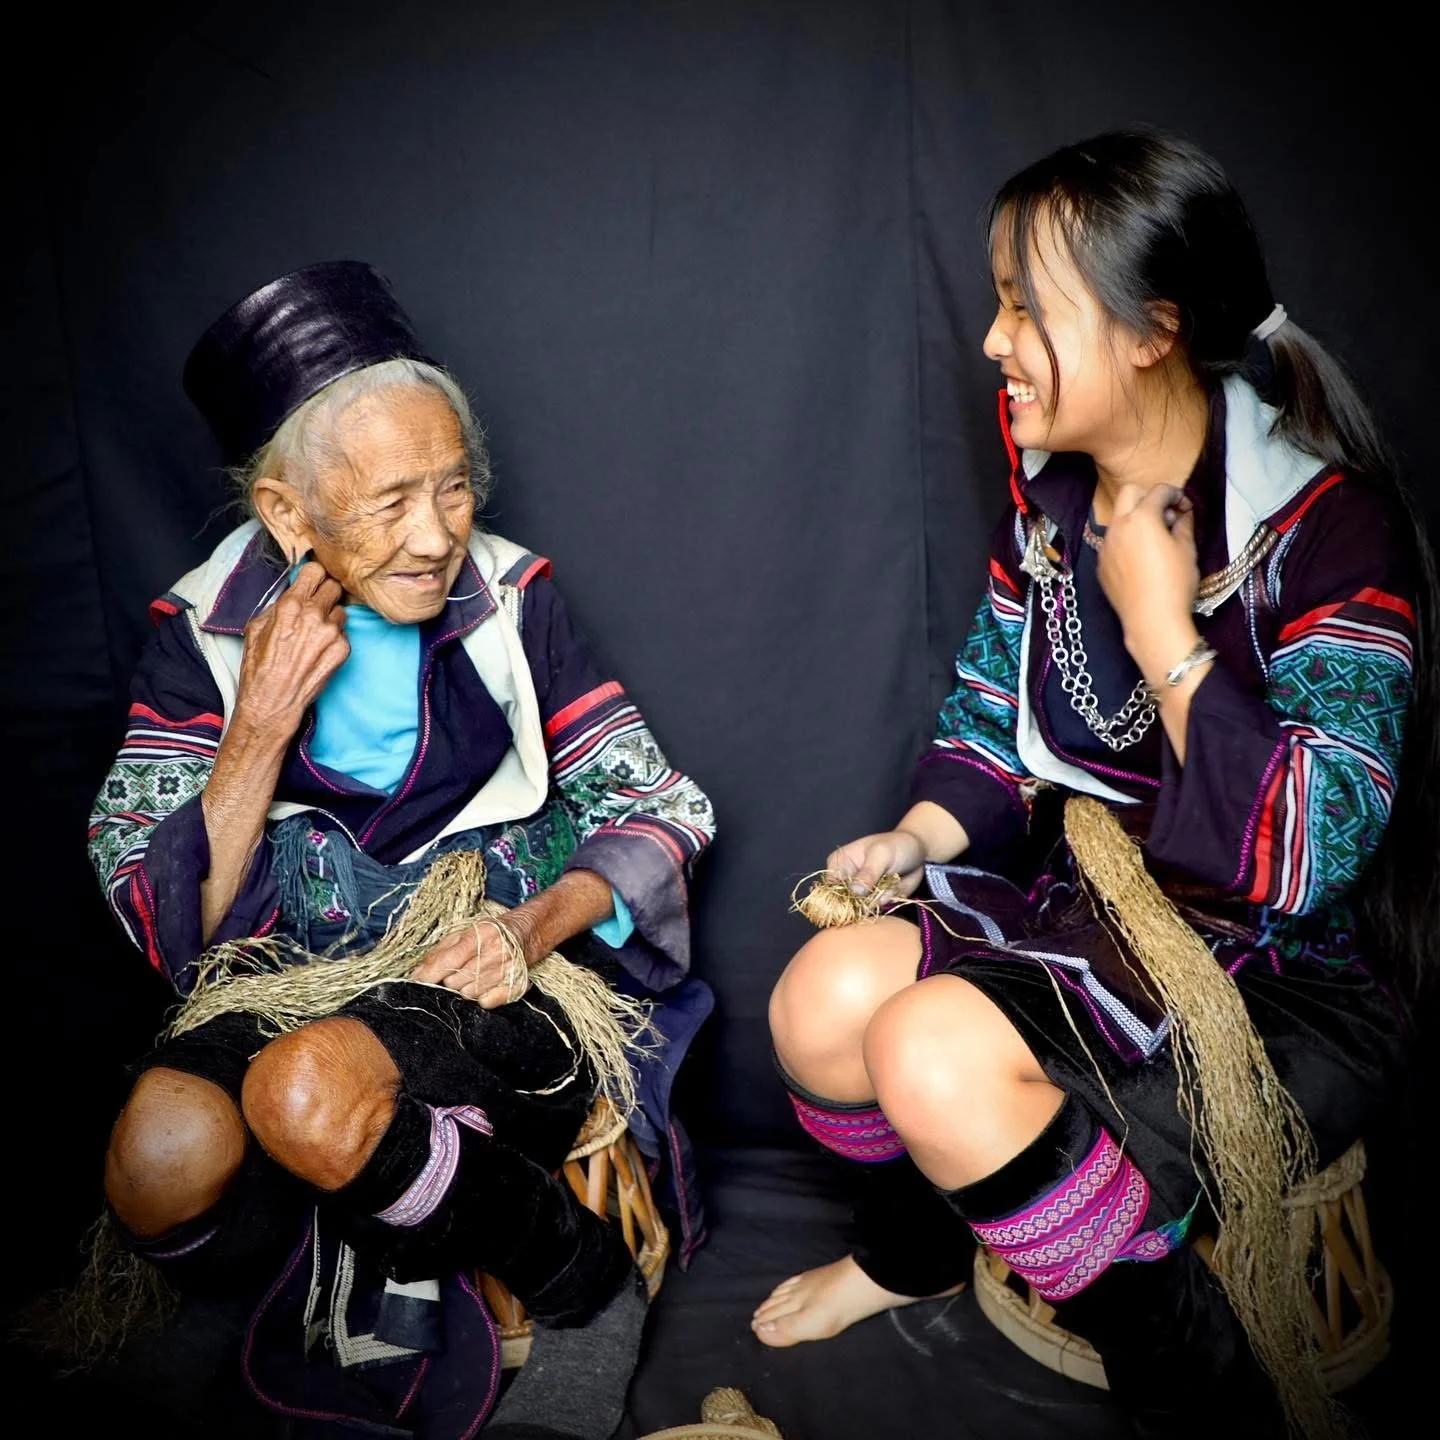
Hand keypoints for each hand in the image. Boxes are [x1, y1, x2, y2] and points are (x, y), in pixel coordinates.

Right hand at [232, 561, 349, 743]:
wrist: (273, 701)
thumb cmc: (260, 667)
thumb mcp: (256, 627)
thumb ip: (278, 605)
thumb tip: (294, 593)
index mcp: (291, 606)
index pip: (315, 571)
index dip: (314, 576)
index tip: (312, 581)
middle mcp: (314, 615)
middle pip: (334, 586)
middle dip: (325, 593)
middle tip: (316, 605)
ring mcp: (332, 633)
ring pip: (341, 610)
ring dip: (331, 618)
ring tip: (315, 634)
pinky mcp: (343, 649)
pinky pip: (344, 633)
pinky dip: (335, 638)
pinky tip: (320, 650)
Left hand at [411, 912, 534, 1008]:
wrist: (526, 934)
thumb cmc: (488, 934)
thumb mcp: (463, 934)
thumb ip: (439, 952)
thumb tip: (416, 975)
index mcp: (481, 933)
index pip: (448, 960)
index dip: (429, 975)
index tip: (418, 983)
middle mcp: (497, 951)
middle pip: (456, 981)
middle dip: (449, 981)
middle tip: (456, 973)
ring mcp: (508, 970)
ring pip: (469, 994)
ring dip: (465, 989)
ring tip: (473, 976)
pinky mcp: (516, 986)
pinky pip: (486, 1002)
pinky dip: (481, 997)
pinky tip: (485, 985)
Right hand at [825, 830, 926, 900]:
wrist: (918, 852)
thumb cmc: (896, 845)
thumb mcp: (882, 854)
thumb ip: (868, 872)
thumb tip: (855, 891)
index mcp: (839, 864)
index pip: (829, 887)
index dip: (839, 898)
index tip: (860, 897)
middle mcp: (845, 880)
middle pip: (843, 903)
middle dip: (864, 900)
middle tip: (882, 885)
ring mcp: (860, 893)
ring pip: (861, 909)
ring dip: (879, 900)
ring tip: (891, 881)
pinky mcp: (874, 901)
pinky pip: (877, 910)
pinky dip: (888, 901)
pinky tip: (895, 888)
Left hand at [1096, 483, 1200, 677]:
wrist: (1151, 621)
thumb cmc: (1174, 583)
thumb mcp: (1187, 549)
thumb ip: (1184, 523)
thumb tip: (1182, 513)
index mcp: (1140, 518)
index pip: (1158, 490)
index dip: (1176, 494)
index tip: (1185, 507)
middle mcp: (1117, 527)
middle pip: (1129, 493)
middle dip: (1149, 497)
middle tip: (1166, 515)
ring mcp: (1105, 546)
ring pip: (1118, 518)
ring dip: (1135, 519)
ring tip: (1155, 540)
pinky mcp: (1101, 565)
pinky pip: (1112, 542)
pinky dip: (1126, 541)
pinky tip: (1141, 560)